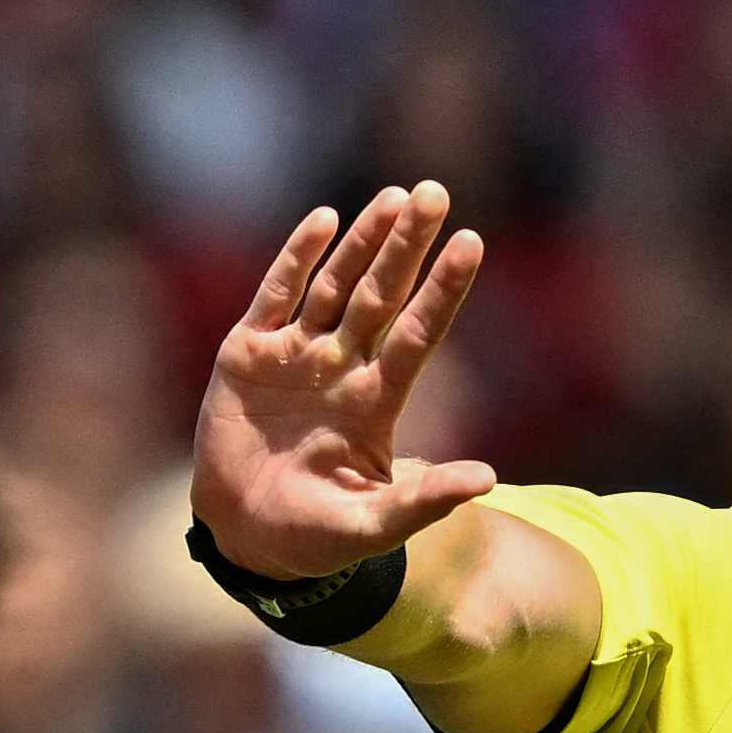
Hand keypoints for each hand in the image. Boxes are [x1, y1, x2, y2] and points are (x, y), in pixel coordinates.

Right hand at [191, 184, 495, 582]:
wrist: (242, 537)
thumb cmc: (312, 538)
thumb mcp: (370, 526)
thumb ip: (423, 501)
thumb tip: (489, 480)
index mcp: (374, 403)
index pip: (418, 334)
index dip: (443, 290)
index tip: (472, 243)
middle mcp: (341, 368)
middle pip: (382, 296)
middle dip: (407, 246)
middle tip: (435, 193)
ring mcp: (295, 356)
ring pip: (334, 286)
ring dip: (362, 242)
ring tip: (393, 197)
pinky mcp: (248, 353)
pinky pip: (276, 295)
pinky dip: (297, 258)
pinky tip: (325, 220)